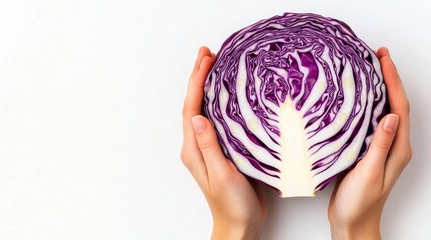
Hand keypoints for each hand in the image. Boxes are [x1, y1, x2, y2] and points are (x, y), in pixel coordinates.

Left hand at [181, 47, 266, 239]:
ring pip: (204, 109)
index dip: (197, 82)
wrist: (239, 225)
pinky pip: (217, 119)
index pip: (191, 108)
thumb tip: (198, 117)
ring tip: (215, 65)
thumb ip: (209, 146)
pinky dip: (219, 101)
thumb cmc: (231, 205)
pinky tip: (228, 94)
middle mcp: (197, 145)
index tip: (206, 60)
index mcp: (193, 149)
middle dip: (198, 77)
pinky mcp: (221, 150)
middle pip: (194, 104)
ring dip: (207, 86)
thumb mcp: (221, 174)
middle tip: (208, 53)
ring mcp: (208, 147)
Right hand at [328, 47, 412, 239]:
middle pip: (395, 103)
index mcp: (398, 149)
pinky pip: (370, 120)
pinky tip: (354, 98)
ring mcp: (381, 147)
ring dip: (377, 88)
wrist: (352, 223)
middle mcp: (394, 145)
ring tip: (366, 69)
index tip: (383, 59)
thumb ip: (380, 145)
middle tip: (375, 56)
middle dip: (388, 78)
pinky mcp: (368, 150)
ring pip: (383, 110)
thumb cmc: (360, 203)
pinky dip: (365, 104)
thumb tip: (389, 115)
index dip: (393, 81)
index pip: (399, 107)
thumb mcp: (370, 173)